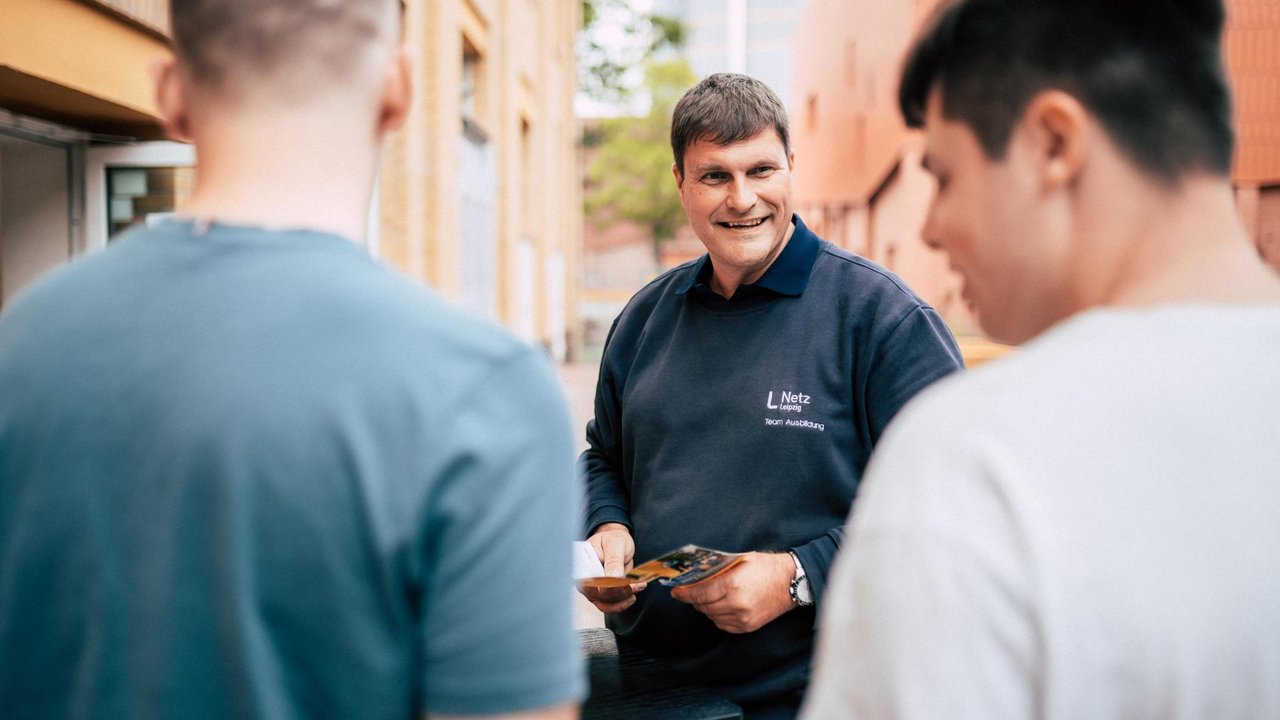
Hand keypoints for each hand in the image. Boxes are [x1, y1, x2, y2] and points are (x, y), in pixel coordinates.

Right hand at [578, 523, 647, 612]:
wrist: (617, 541)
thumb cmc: (613, 539)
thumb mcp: (615, 544)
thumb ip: (613, 561)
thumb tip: (612, 580)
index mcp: (580, 563)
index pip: (588, 581)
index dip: (604, 587)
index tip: (623, 584)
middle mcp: (583, 578)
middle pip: (597, 594)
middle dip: (618, 593)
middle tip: (635, 585)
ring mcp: (591, 588)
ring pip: (605, 602)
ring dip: (622, 599)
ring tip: (638, 587)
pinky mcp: (601, 594)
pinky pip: (610, 604)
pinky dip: (623, 602)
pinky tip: (632, 595)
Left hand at [669, 551, 795, 633]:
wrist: (791, 583)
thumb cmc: (766, 567)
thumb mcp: (740, 561)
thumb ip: (718, 570)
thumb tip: (697, 576)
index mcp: (733, 584)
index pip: (699, 593)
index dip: (684, 594)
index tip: (676, 592)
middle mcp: (736, 604)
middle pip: (704, 607)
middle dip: (694, 600)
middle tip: (690, 593)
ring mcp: (742, 618)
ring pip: (712, 617)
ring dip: (706, 608)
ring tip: (707, 598)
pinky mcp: (748, 626)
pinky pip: (724, 625)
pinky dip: (718, 617)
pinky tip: (721, 607)